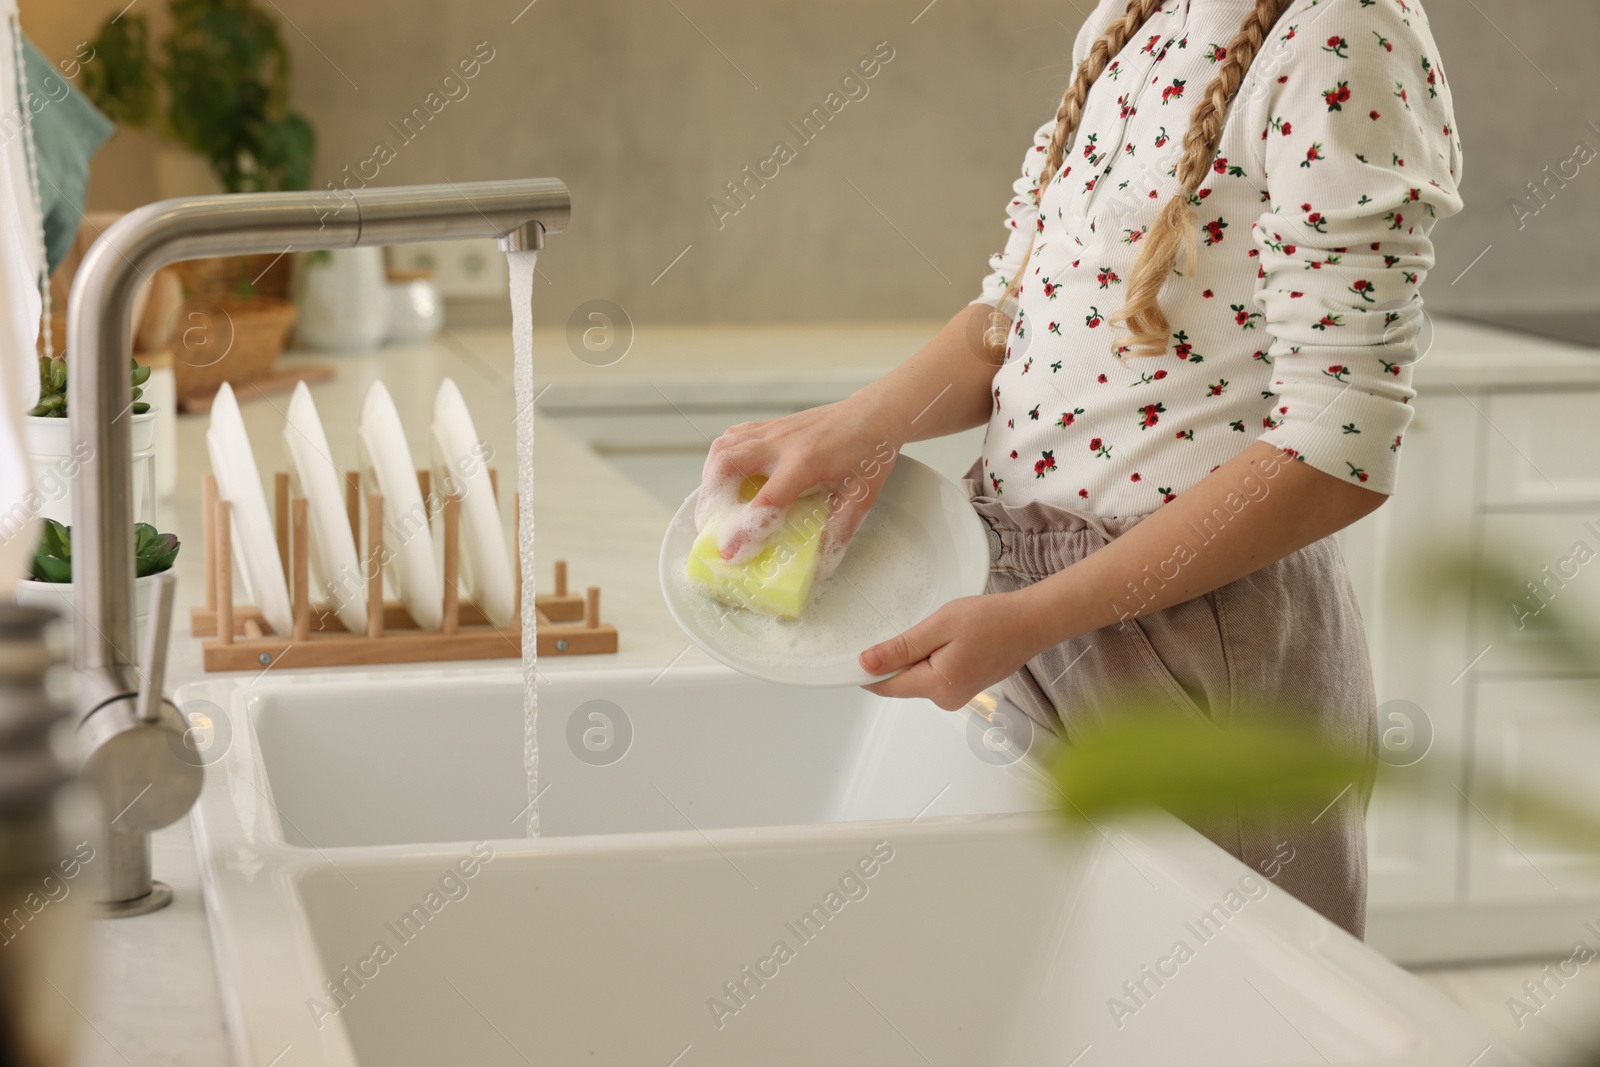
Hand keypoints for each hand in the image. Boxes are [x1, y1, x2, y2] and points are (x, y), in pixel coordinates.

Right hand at [697, 393, 902, 576]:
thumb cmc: (869, 453)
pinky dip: (719, 461)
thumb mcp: (862, 496)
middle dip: (711, 499)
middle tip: (710, 527)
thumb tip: (821, 565)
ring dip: (710, 479)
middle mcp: (782, 442)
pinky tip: (724, 478)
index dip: (746, 528)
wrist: (874, 413)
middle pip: (728, 463)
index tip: (730, 553)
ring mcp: (772, 430)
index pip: (767, 498)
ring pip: (723, 448)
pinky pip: (732, 439)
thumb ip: (840, 529)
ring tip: (713, 506)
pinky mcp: (769, 426)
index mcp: (807, 461)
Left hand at [859, 591, 1048, 710]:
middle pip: (901, 681)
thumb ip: (901, 648)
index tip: (855, 653)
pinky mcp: (963, 687)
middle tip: (921, 628)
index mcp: (936, 686)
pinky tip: (951, 639)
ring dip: (919, 654)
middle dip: (899, 657)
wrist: (1031, 623)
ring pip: (918, 676)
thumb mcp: (939, 627)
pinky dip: (933, 657)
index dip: (866, 670)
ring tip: (944, 631)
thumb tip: (867, 664)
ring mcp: (955, 696)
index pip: (885, 686)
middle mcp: (944, 699)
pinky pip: (934, 674)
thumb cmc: (992, 621)